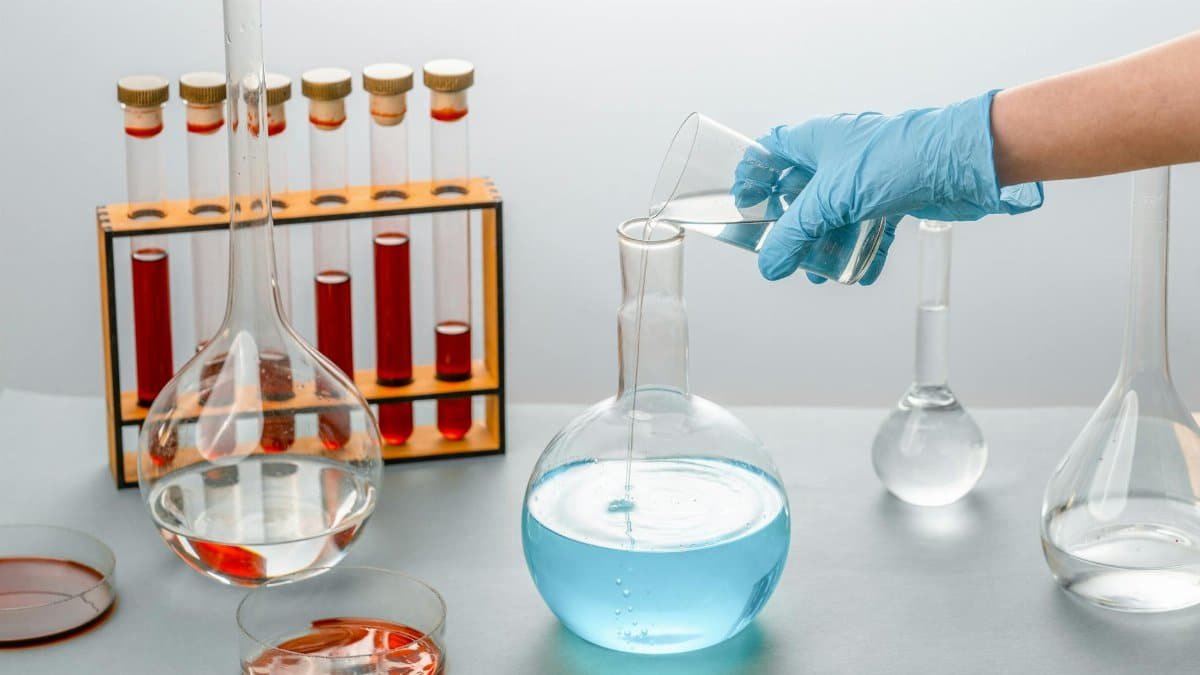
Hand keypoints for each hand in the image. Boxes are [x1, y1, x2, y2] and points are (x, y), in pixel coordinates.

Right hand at [735, 90, 1042, 281]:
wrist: (961, 163)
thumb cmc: (895, 161)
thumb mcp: (832, 200)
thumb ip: (795, 235)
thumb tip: (769, 267)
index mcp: (817, 139)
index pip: (772, 149)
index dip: (753, 174)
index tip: (744, 203)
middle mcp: (840, 154)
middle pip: (801, 189)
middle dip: (792, 224)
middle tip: (782, 250)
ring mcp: (868, 175)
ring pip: (835, 213)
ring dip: (825, 244)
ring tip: (819, 272)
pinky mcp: (894, 195)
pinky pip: (869, 226)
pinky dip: (863, 250)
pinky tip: (860, 274)